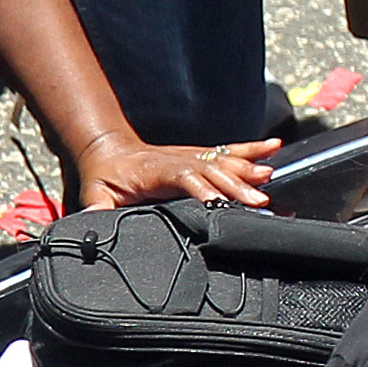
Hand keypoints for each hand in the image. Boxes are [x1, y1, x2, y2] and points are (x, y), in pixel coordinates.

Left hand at [75, 136, 275, 210]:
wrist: (107, 150)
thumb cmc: (104, 176)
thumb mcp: (95, 194)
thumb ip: (97, 208)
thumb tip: (92, 219)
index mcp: (157, 170)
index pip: (184, 177)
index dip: (203, 188)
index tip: (219, 203)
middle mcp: (180, 159)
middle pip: (213, 170)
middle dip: (237, 185)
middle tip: (259, 201)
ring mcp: (193, 155)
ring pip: (225, 161)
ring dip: (249, 169)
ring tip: (271, 177)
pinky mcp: (201, 155)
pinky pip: (231, 150)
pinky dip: (254, 148)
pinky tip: (275, 147)